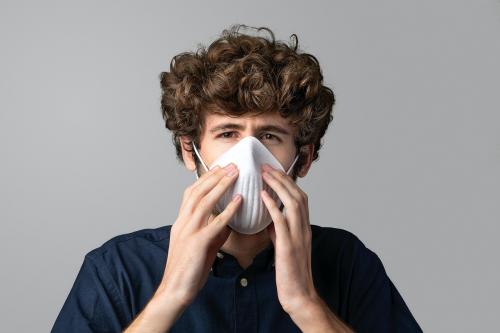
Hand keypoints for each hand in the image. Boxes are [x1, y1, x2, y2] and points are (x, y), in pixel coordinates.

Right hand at [156, 163, 241, 306]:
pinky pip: (215, 223)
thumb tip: (228, 223)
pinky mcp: (197, 244)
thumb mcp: (200, 247)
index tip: (219, 169)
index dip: (205, 179)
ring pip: (204, 202)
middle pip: (197, 192)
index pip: (191, 194)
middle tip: (231, 165)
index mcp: (181, 223)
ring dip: (221, 186)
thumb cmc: (187, 271)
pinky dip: (228, 210)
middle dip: (215, 176)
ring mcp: (188, 232)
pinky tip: (239, 201)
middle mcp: (182, 223)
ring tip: (235, 174)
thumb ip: (213, 233)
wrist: (174, 292)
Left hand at [260, 163, 318, 314]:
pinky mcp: (289, 247)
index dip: (287, 182)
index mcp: (303, 228)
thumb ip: (280, 230)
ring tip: (264, 174)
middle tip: (266, 166)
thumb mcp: (285, 246)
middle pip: (298, 195)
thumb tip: (270, 217)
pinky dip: (273, 205)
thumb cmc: (291, 273)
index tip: (273, 171)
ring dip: (278, 186)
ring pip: (293, 203)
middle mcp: (304, 229)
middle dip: (282, 178)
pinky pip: (282, 221)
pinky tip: (263, 195)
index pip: (299, 198)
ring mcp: (298, 237)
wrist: (299, 296)